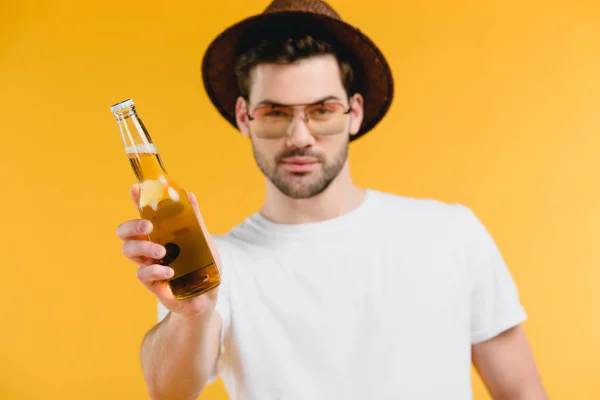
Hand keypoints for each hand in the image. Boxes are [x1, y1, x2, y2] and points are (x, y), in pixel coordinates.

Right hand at [116, 184, 220, 320]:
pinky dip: (155, 270)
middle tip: (148, 228)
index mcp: (161, 234)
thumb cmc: (204, 268)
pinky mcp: (152, 283)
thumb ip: (195, 221)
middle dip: (132, 226)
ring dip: (144, 248)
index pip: (144, 215)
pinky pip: (142, 274)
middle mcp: (150, 248)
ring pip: (129, 251)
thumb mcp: (203, 242)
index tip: (135, 188)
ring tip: (162, 252)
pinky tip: (170, 271)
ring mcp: (149, 265)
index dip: (136, 201)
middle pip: (125, 233)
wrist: (208, 298)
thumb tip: (189, 195)